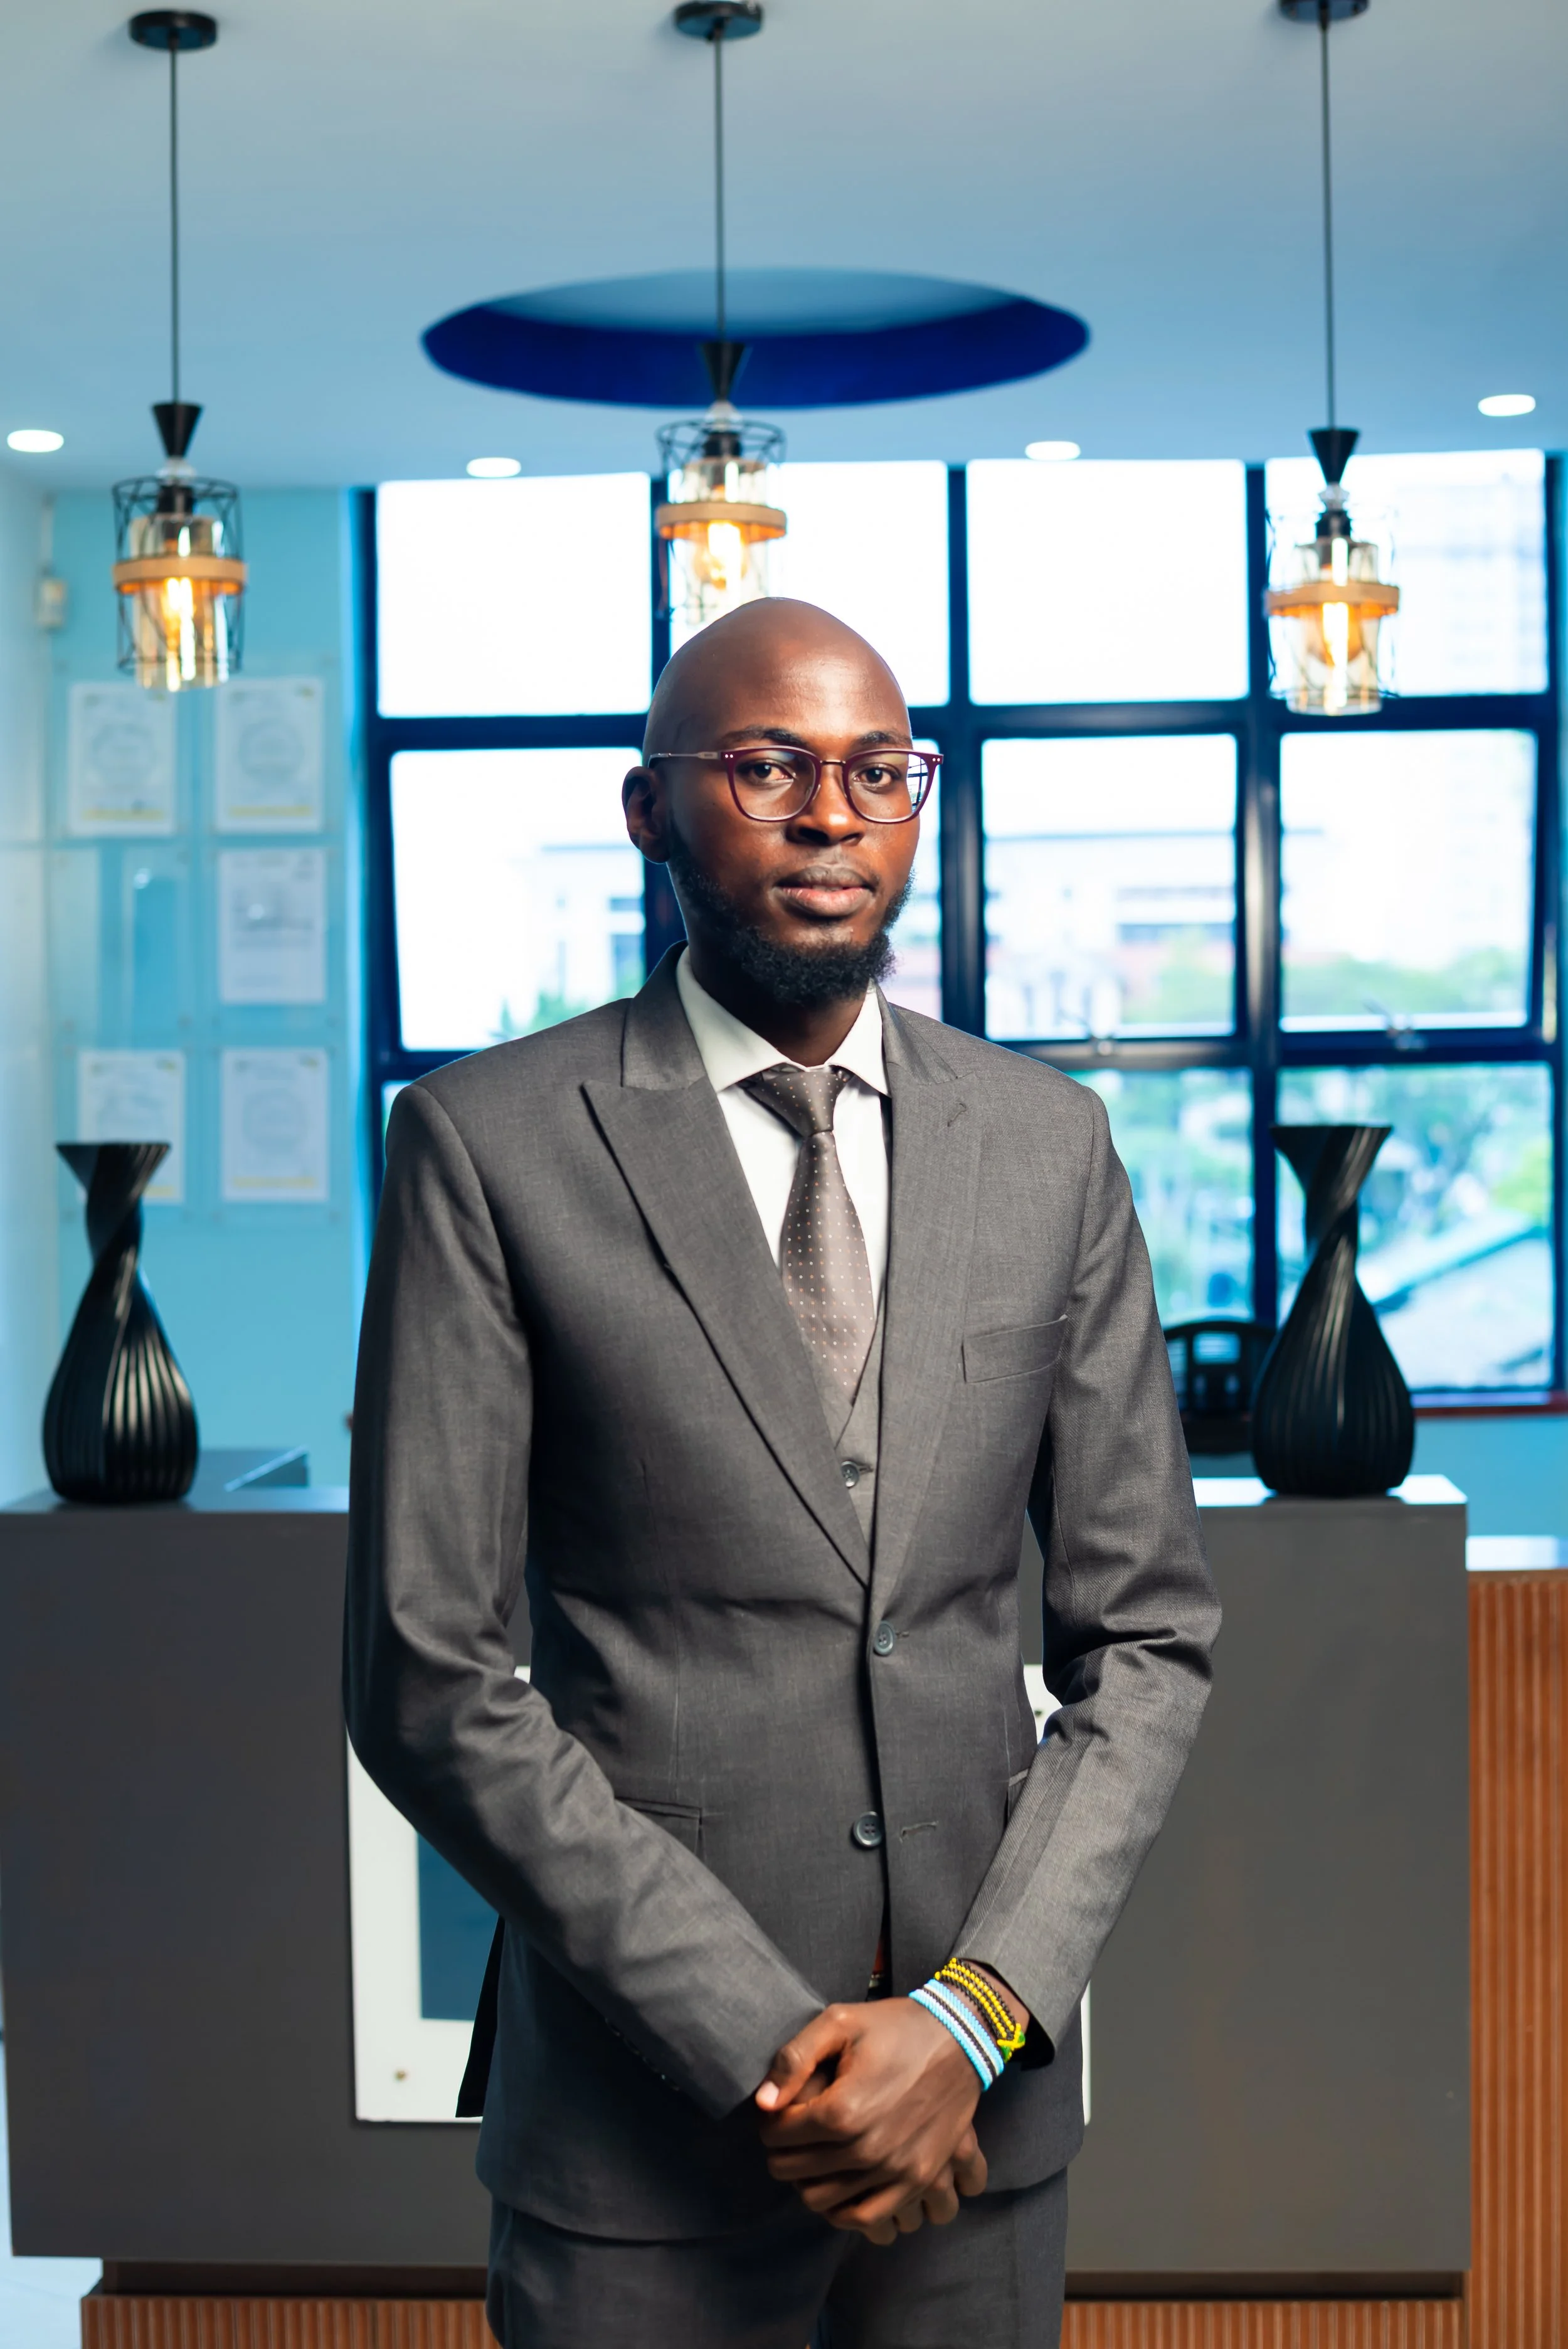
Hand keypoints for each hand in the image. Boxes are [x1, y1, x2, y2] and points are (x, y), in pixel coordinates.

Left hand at [754, 1999, 987, 2239]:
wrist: (959, 2039)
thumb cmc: (894, 2027)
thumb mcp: (839, 2022)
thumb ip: (794, 2059)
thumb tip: (763, 2103)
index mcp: (843, 2109)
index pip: (779, 2135)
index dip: (770, 2123)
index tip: (777, 2112)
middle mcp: (866, 2148)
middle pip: (796, 2170)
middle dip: (783, 2152)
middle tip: (791, 2133)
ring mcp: (894, 2170)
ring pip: (823, 2201)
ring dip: (807, 2182)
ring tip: (812, 2157)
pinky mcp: (916, 2180)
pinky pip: (867, 2218)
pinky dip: (843, 2212)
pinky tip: (837, 2188)